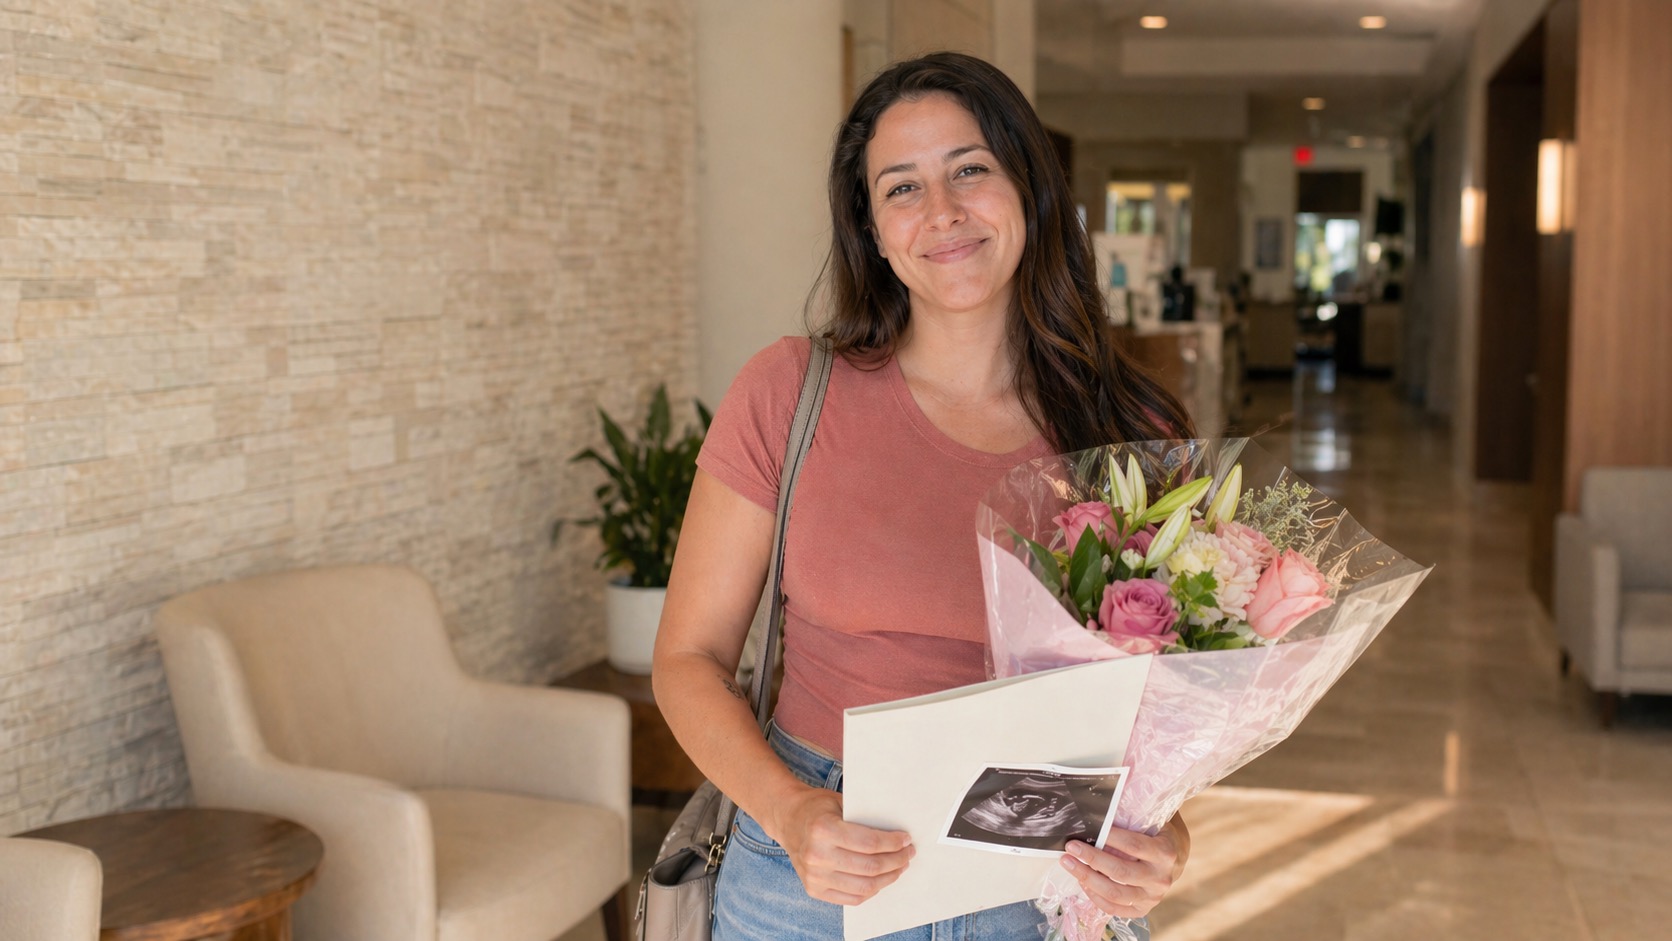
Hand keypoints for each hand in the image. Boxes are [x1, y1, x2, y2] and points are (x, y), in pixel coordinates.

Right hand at [765, 786, 914, 904]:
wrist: (787, 820)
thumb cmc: (817, 808)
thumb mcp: (840, 803)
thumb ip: (864, 818)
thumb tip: (898, 834)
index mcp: (823, 829)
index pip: (870, 843)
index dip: (893, 843)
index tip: (906, 840)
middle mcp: (817, 855)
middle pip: (870, 867)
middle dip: (896, 861)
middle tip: (908, 854)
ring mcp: (814, 876)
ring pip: (864, 886)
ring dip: (888, 878)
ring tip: (899, 867)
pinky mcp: (814, 889)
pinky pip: (852, 898)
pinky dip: (871, 890)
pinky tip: (880, 879)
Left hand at [1058, 812, 1189, 918]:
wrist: (1175, 858)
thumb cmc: (1155, 834)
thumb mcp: (1151, 822)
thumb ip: (1130, 818)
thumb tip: (1096, 811)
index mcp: (1165, 852)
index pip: (1132, 845)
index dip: (1108, 838)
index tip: (1087, 830)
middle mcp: (1161, 877)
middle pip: (1121, 871)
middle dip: (1092, 859)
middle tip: (1070, 847)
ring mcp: (1153, 896)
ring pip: (1115, 893)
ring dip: (1087, 879)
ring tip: (1068, 864)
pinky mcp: (1144, 908)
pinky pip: (1115, 908)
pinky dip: (1095, 897)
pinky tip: (1082, 883)